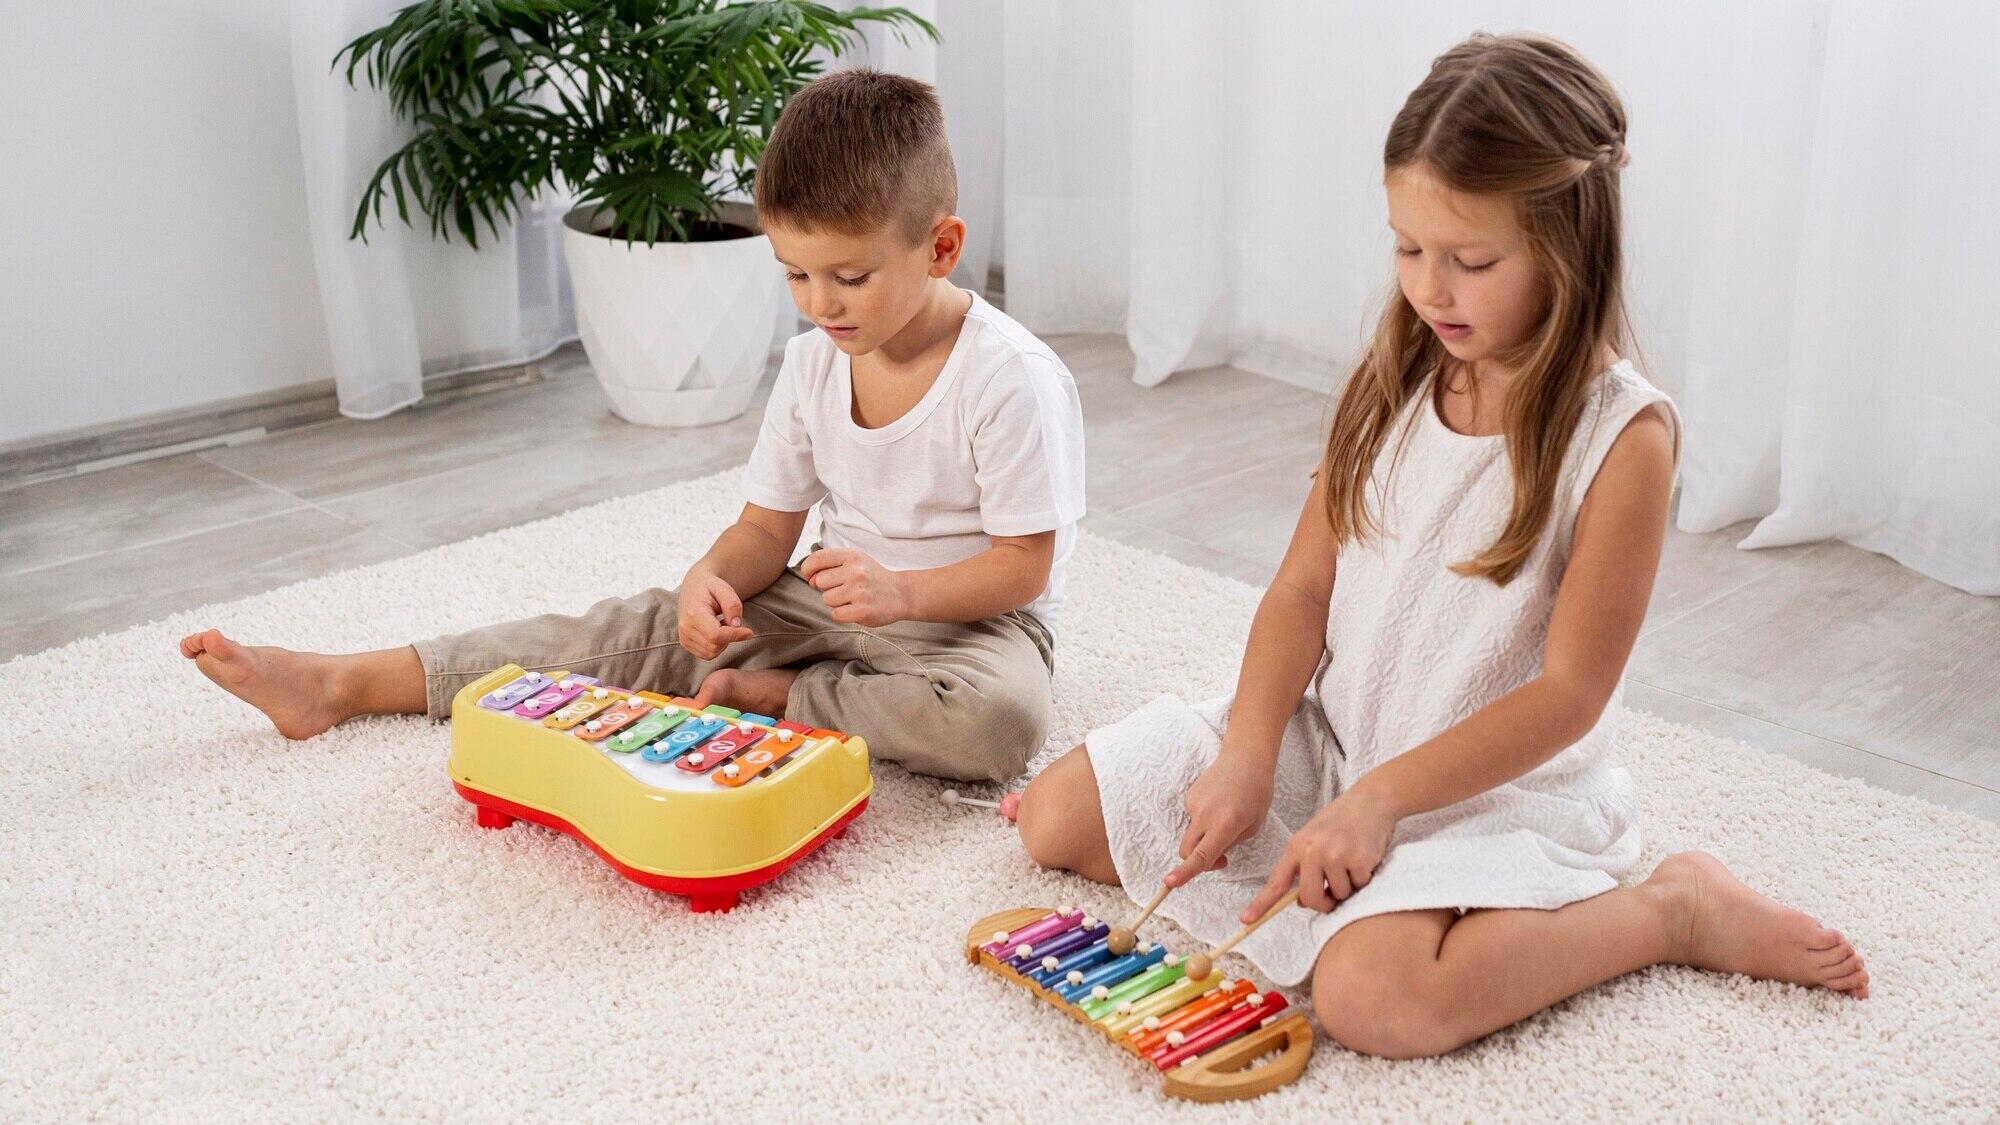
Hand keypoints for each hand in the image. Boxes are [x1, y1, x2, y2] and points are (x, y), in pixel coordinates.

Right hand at [677, 572, 753, 659]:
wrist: (693, 586)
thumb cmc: (710, 587)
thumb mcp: (724, 589)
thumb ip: (733, 606)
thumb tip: (737, 626)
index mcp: (693, 613)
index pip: (715, 635)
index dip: (734, 636)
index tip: (749, 632)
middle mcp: (685, 628)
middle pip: (715, 646)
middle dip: (729, 637)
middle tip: (730, 620)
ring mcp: (684, 637)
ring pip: (712, 653)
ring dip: (723, 642)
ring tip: (721, 623)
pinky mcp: (686, 643)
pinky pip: (707, 654)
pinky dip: (716, 646)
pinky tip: (716, 630)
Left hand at [800, 547, 911, 626]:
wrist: (901, 593)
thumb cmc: (872, 577)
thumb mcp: (855, 561)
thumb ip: (830, 565)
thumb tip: (811, 580)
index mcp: (852, 556)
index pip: (818, 558)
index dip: (808, 568)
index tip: (810, 576)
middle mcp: (856, 572)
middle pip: (820, 582)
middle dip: (828, 587)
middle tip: (846, 588)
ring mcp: (860, 592)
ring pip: (827, 599)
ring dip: (836, 602)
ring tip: (853, 598)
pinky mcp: (862, 611)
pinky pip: (835, 614)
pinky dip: (842, 614)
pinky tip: (855, 608)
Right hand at [1163, 752, 1274, 888]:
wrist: (1246, 759)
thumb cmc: (1257, 793)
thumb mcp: (1254, 826)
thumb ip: (1230, 844)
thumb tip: (1212, 855)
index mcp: (1225, 825)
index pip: (1201, 855)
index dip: (1185, 872)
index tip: (1170, 882)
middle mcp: (1205, 815)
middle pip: (1187, 850)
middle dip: (1196, 861)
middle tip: (1222, 858)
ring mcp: (1194, 804)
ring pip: (1192, 834)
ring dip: (1204, 837)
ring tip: (1226, 817)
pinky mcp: (1189, 796)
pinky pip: (1193, 819)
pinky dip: (1204, 820)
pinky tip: (1220, 805)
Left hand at [1240, 785, 1399, 920]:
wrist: (1371, 800)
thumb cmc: (1341, 822)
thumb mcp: (1314, 839)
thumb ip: (1305, 868)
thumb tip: (1302, 902)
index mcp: (1296, 847)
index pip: (1276, 882)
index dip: (1261, 904)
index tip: (1246, 920)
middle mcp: (1312, 851)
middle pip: (1310, 898)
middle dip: (1324, 903)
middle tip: (1334, 895)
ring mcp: (1335, 855)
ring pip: (1339, 895)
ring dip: (1348, 886)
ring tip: (1351, 862)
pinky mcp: (1358, 859)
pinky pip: (1360, 886)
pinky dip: (1365, 878)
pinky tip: (1365, 857)